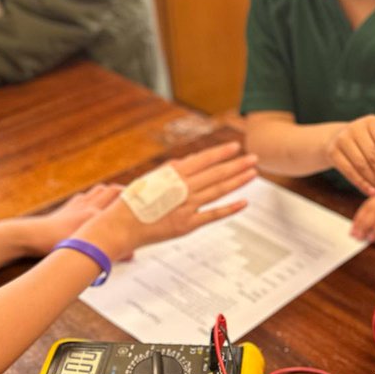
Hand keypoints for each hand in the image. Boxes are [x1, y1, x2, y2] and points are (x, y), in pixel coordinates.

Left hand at [26, 184, 125, 256]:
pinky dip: (92, 197)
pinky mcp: (68, 207)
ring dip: (109, 192)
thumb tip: (130, 254)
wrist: (33, 236)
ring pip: (99, 191)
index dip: (133, 197)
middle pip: (111, 190)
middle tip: (134, 197)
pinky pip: (84, 196)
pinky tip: (94, 204)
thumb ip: (110, 252)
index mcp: (94, 214)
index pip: (119, 200)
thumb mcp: (87, 250)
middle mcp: (88, 205)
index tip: (145, 199)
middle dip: (124, 192)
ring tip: (117, 199)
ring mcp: (78, 204)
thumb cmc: (57, 242)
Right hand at [85, 141, 258, 255]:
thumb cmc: (132, 202)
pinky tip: (245, 202)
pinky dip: (230, 208)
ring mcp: (186, 207)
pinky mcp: (187, 226)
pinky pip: (213, 215)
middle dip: (237, 164)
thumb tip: (188, 160)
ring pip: (218, 191)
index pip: (203, 160)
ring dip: (238, 181)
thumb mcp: (151, 179)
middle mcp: (182, 189)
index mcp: (172, 175)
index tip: (235, 146)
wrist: (119, 227)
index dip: (220, 152)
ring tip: (253, 173)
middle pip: (216, 174)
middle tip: (254, 158)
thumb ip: (172, 170)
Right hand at [324, 115, 374, 197]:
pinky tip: (372, 192)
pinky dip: (362, 184)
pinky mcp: (332, 152)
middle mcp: (356, 128)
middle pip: (374, 157)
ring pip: (362, 166)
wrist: (336, 138)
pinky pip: (349, 172)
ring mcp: (342, 139)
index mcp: (373, 123)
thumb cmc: (366, 143)